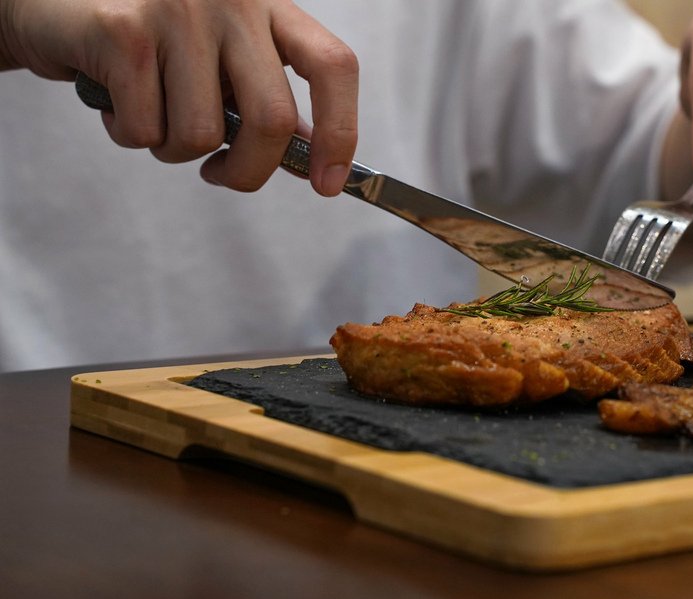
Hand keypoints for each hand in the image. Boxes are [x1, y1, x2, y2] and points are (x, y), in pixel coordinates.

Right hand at [0, 0, 357, 195]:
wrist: (51, 0)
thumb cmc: (146, 36)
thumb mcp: (219, 54)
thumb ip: (261, 94)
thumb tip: (307, 153)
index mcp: (268, 5)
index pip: (332, 66)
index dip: (339, 132)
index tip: (328, 183)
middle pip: (273, 119)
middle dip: (248, 171)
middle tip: (221, 174)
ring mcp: (178, 9)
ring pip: (202, 135)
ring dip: (173, 150)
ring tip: (150, 114)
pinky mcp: (123, 30)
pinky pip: (145, 131)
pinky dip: (128, 135)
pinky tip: (115, 100)